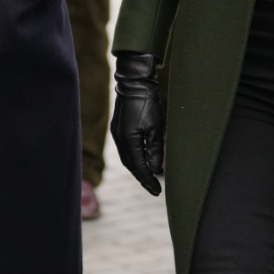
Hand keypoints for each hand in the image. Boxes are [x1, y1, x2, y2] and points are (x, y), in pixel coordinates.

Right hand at [110, 52, 163, 196]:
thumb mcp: (156, 127)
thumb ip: (155, 150)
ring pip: (127, 159)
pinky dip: (133, 160)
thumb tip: (156, 170)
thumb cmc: (147, 102)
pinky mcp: (118, 129)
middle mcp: (119, 139)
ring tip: (148, 179)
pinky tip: (141, 162)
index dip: (148, 181)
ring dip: (137, 170)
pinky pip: (125, 150)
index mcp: (128, 139)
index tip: (157, 191)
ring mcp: (116, 134)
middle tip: (153, 189)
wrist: (134, 83)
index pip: (139, 167)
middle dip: (142, 178)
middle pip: (130, 166)